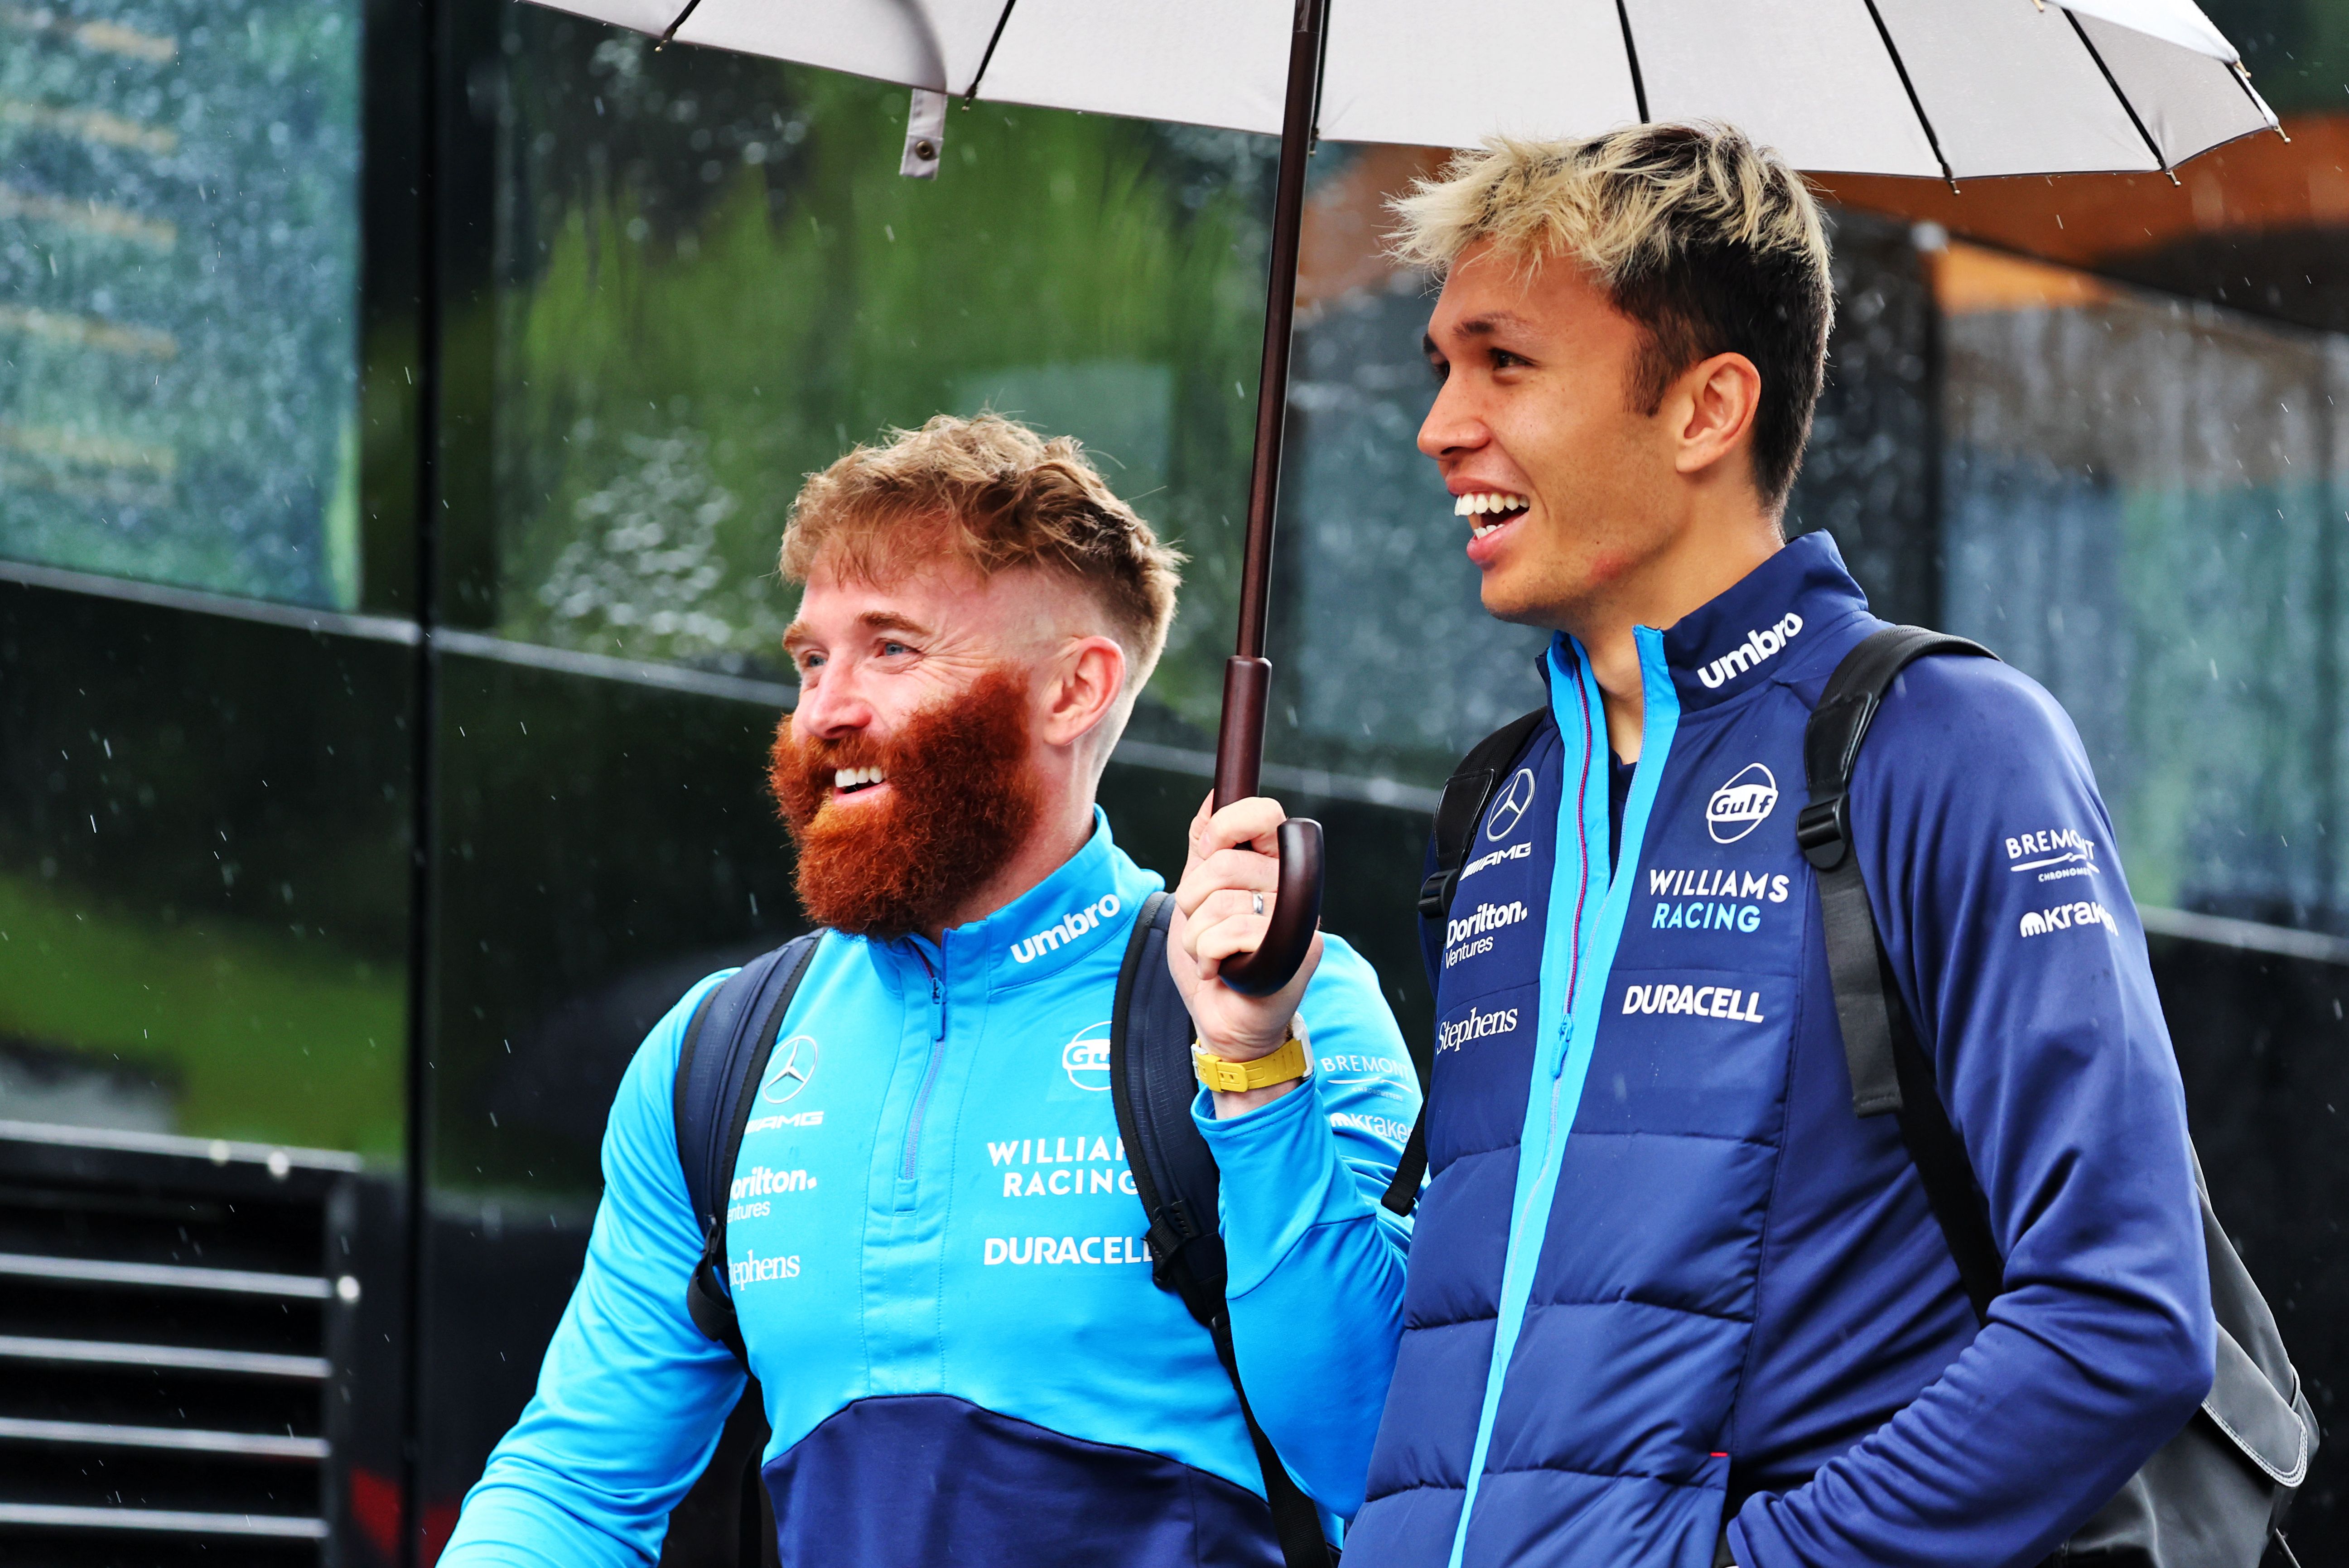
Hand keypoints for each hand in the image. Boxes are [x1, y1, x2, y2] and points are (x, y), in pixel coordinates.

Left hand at [1169, 793, 1322, 1112]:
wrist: (1224, 1021)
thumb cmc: (1214, 957)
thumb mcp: (1197, 895)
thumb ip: (1205, 847)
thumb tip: (1214, 796)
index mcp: (1273, 864)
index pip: (1263, 813)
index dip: (1226, 824)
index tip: (1208, 849)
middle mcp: (1293, 886)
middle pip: (1225, 862)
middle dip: (1194, 899)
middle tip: (1205, 927)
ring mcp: (1299, 919)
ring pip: (1221, 902)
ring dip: (1198, 936)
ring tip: (1212, 955)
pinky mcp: (1297, 951)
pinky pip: (1228, 935)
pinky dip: (1208, 956)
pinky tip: (1222, 971)